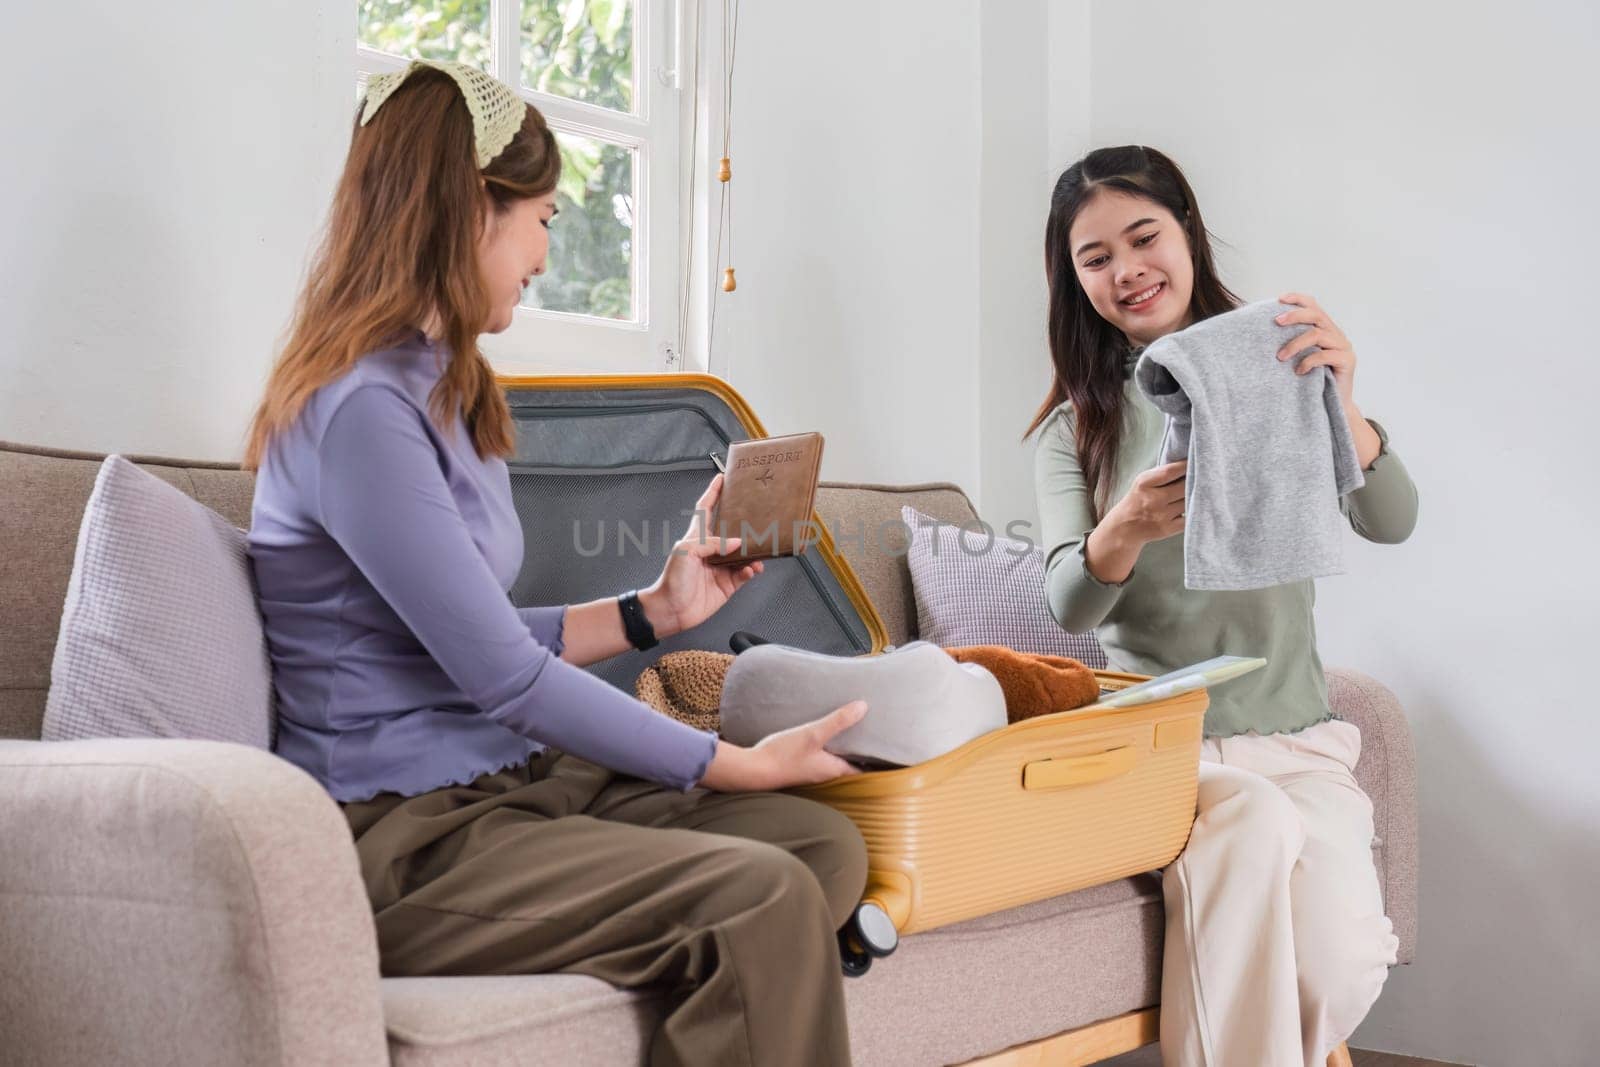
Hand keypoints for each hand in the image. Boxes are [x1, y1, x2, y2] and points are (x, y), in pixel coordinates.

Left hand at [641, 473, 762, 637]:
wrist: (671, 610)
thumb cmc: (672, 579)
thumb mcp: (687, 551)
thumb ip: (712, 543)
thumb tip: (737, 542)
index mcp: (697, 537)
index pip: (706, 509)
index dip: (713, 493)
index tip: (722, 478)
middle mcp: (711, 550)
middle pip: (731, 530)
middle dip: (744, 522)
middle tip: (759, 513)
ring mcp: (721, 567)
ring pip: (743, 553)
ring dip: (753, 551)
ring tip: (760, 550)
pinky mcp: (728, 584)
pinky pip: (746, 573)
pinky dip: (751, 570)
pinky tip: (752, 569)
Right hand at [698, 701, 867, 791]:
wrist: (752, 770)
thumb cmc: (783, 756)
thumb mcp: (813, 734)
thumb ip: (837, 721)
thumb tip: (863, 707)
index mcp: (835, 769)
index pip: (864, 768)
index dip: (877, 760)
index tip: (888, 748)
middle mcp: (826, 772)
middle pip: (851, 762)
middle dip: (862, 749)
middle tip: (873, 732)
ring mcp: (812, 769)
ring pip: (835, 758)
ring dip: (844, 746)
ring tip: (853, 727)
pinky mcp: (799, 764)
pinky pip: (820, 754)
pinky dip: (828, 744)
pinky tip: (823, 730)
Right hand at [1105, 459, 1187, 547]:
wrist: (1124, 527)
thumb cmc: (1138, 500)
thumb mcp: (1143, 482)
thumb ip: (1162, 474)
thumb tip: (1189, 465)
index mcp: (1144, 484)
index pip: (1171, 471)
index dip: (1186, 465)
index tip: (1194, 461)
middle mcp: (1153, 499)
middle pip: (1184, 486)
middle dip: (1194, 480)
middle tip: (1199, 477)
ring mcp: (1161, 515)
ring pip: (1188, 501)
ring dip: (1194, 495)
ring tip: (1195, 491)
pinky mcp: (1168, 528)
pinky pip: (1189, 517)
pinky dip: (1192, 511)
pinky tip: (1190, 506)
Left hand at [1275, 292, 1357, 410]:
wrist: (1334, 405)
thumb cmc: (1311, 381)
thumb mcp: (1299, 358)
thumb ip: (1290, 343)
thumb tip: (1262, 334)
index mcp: (1325, 329)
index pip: (1313, 306)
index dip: (1298, 299)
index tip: (1279, 299)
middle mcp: (1336, 334)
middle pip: (1316, 315)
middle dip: (1295, 316)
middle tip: (1276, 322)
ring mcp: (1344, 347)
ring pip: (1318, 335)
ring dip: (1295, 344)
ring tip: (1280, 357)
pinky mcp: (1347, 361)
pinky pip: (1325, 355)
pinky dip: (1308, 362)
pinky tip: (1297, 372)